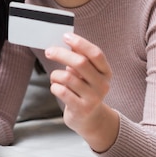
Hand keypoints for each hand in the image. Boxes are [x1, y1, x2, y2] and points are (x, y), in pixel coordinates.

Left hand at [45, 33, 119, 151]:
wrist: (90, 119)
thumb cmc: (85, 91)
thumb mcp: (87, 74)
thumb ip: (81, 59)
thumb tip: (68, 42)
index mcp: (106, 72)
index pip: (95, 54)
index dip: (80, 43)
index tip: (66, 36)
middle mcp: (103, 85)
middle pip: (80, 63)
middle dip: (61, 54)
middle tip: (49, 51)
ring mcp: (93, 98)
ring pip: (67, 77)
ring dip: (56, 75)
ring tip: (55, 78)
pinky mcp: (81, 109)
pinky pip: (62, 91)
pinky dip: (54, 86)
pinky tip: (56, 88)